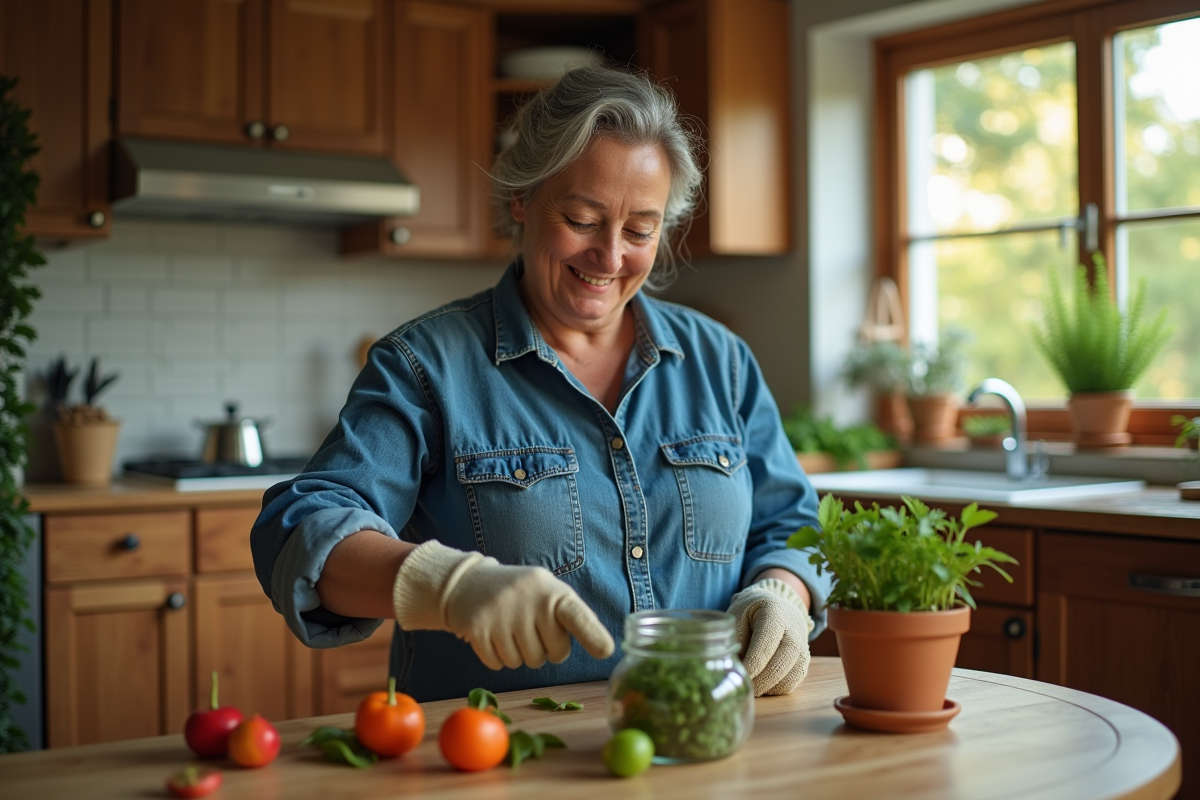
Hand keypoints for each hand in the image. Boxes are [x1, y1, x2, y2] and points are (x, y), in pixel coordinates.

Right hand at [392, 540, 614, 669]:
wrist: (468, 584)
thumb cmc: (520, 594)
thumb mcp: (547, 592)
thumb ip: (572, 616)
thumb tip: (604, 647)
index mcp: (551, 591)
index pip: (576, 615)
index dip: (592, 634)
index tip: (606, 652)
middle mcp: (528, 601)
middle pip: (551, 654)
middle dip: (544, 650)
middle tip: (531, 630)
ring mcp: (500, 614)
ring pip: (524, 662)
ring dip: (519, 654)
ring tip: (510, 629)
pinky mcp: (477, 629)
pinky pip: (498, 664)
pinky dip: (498, 657)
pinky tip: (493, 636)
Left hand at [726, 578, 813, 695]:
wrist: (779, 609)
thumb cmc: (752, 613)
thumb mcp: (738, 614)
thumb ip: (735, 638)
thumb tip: (731, 666)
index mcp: (775, 615)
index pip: (766, 643)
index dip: (753, 663)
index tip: (740, 675)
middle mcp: (794, 632)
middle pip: (781, 663)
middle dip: (760, 680)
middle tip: (743, 686)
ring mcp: (802, 649)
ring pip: (789, 677)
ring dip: (768, 687)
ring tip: (751, 686)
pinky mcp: (803, 663)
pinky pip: (791, 683)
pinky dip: (775, 689)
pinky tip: (761, 684)